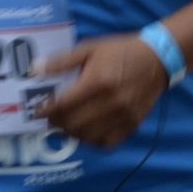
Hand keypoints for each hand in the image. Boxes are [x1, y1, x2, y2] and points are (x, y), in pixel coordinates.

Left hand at [37, 35, 167, 147]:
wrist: (158, 59)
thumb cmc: (120, 51)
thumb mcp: (89, 49)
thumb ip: (61, 61)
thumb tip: (34, 70)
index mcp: (97, 82)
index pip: (63, 105)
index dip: (45, 111)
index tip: (38, 110)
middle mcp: (111, 103)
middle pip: (73, 124)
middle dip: (56, 123)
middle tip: (51, 117)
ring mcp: (123, 116)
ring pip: (88, 136)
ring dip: (72, 133)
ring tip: (67, 124)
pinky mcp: (133, 124)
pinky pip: (108, 143)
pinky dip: (93, 141)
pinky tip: (88, 131)